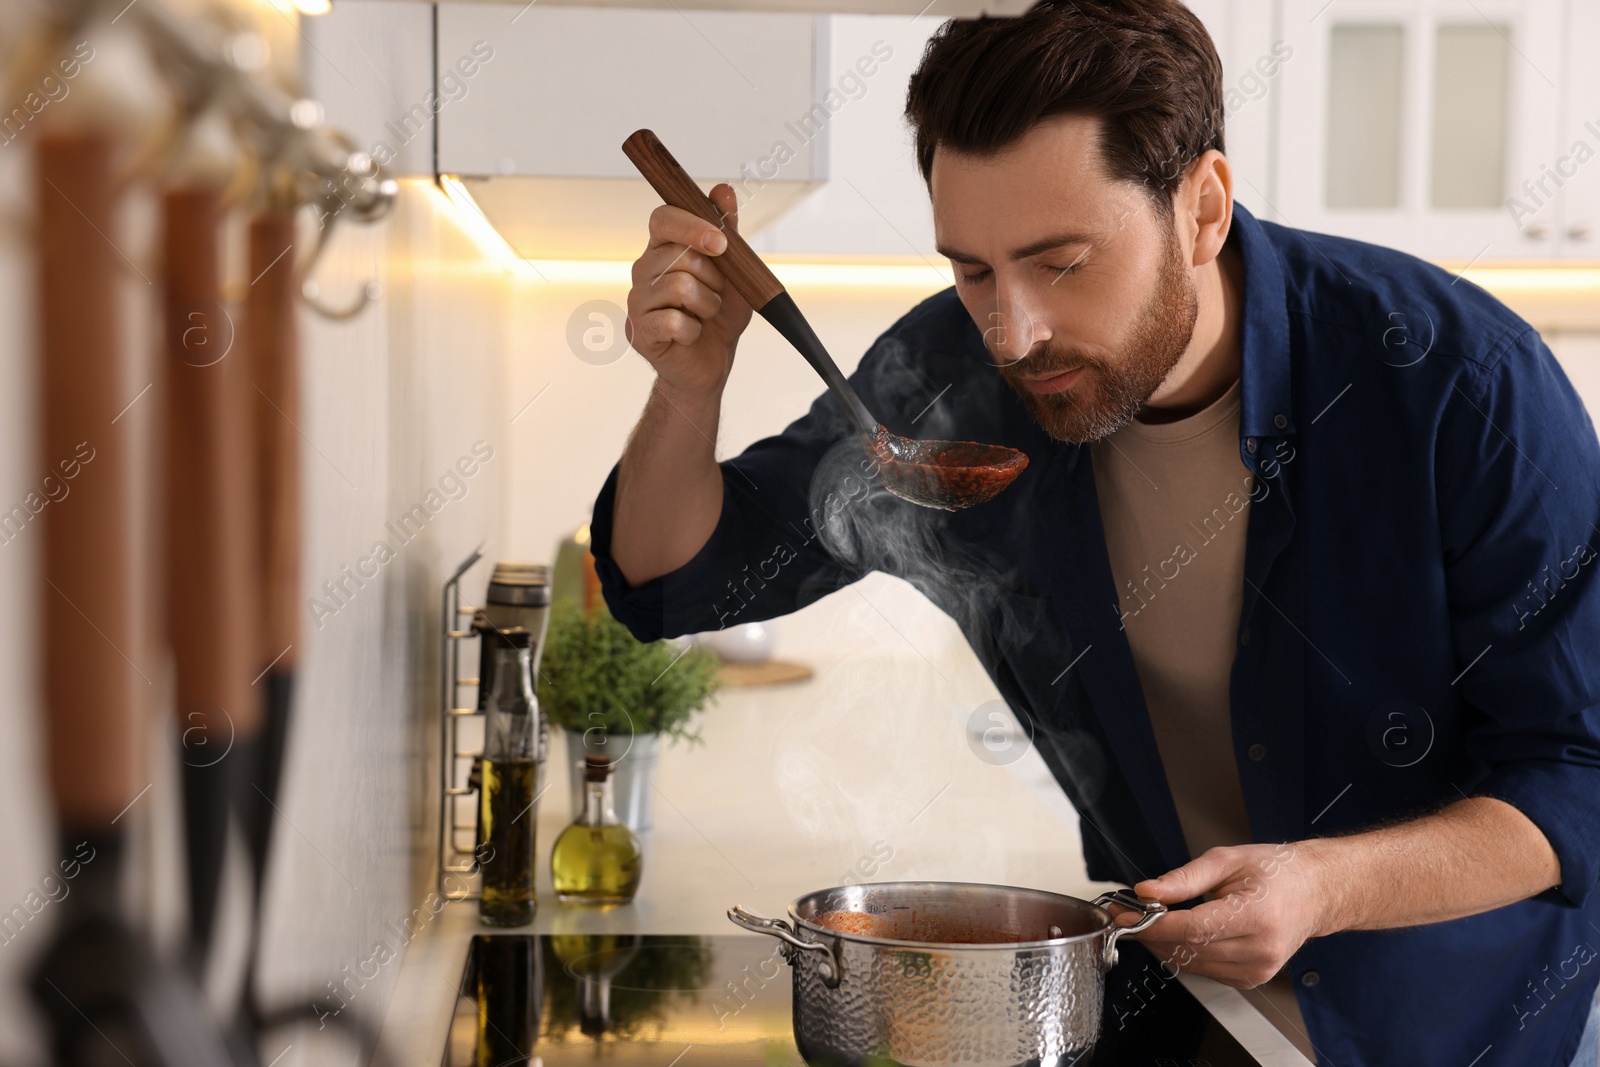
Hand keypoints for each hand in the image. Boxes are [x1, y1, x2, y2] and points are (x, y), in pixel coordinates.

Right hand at [625, 183, 753, 402]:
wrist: (711, 364)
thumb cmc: (719, 317)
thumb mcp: (734, 272)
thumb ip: (728, 231)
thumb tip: (722, 190)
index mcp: (662, 248)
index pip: (664, 218)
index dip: (692, 225)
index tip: (721, 243)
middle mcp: (643, 270)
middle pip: (680, 256)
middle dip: (713, 279)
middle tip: (715, 296)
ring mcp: (636, 301)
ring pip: (680, 287)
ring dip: (708, 306)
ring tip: (705, 317)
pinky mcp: (637, 332)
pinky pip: (674, 322)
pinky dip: (693, 331)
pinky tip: (690, 335)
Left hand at [1108, 841, 1335, 988]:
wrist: (1314, 892)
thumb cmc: (1277, 872)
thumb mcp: (1227, 860)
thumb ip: (1183, 879)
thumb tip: (1147, 891)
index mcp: (1257, 917)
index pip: (1192, 929)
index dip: (1153, 924)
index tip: (1127, 914)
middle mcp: (1260, 950)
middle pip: (1188, 950)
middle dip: (1151, 933)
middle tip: (1128, 914)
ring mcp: (1258, 970)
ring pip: (1192, 964)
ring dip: (1163, 945)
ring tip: (1149, 921)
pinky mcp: (1252, 979)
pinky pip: (1205, 970)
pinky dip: (1184, 953)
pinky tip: (1177, 934)